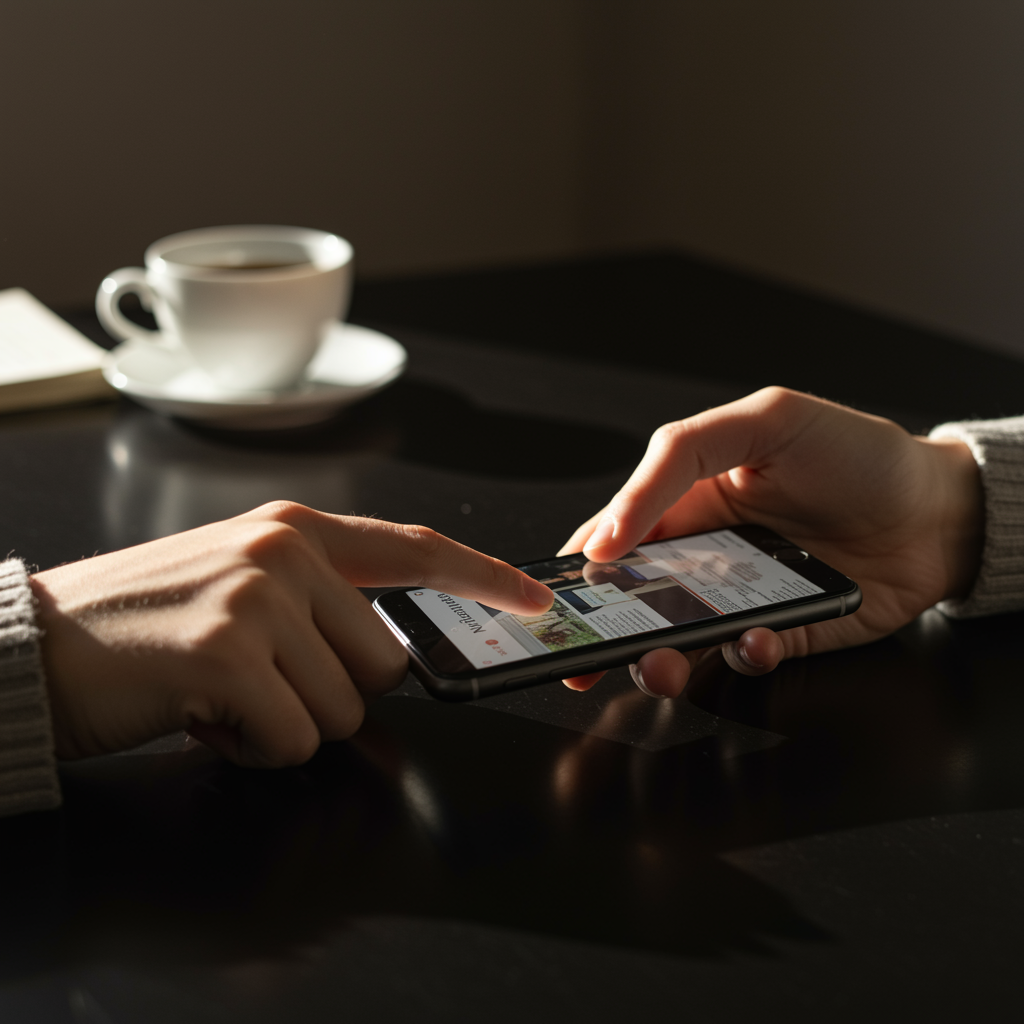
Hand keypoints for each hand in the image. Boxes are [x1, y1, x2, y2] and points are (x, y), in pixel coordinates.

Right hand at [32, 502, 552, 764]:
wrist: (35, 644)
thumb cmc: (140, 624)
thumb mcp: (238, 582)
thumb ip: (318, 600)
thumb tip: (386, 644)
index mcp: (295, 531)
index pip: (414, 549)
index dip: (483, 578)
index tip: (532, 600)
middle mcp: (284, 553)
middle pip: (384, 662)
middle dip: (329, 691)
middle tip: (257, 679)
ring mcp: (258, 599)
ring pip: (344, 709)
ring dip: (285, 722)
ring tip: (220, 693)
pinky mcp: (230, 653)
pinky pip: (294, 739)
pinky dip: (252, 747)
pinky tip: (202, 715)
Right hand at [558, 387, 982, 696]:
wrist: (941, 509)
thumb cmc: (856, 453)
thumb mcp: (762, 422)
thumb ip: (678, 457)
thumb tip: (612, 526)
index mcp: (691, 500)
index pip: (617, 536)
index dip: (580, 568)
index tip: (556, 600)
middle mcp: (709, 553)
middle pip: (637, 600)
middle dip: (605, 633)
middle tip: (582, 661)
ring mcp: (745, 597)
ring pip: (681, 639)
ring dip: (662, 659)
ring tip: (659, 667)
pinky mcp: (786, 632)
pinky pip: (747, 656)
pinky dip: (745, 655)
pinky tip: (757, 640)